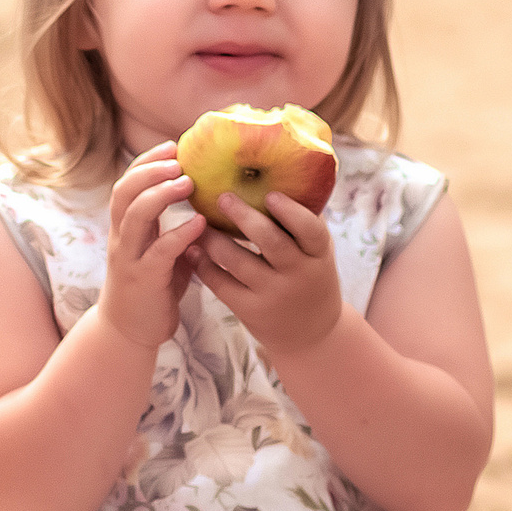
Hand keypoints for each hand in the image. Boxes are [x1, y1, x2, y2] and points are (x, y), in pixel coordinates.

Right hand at [95, 143, 206, 351]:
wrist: (129, 332)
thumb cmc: (151, 291)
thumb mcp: (162, 256)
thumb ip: (176, 234)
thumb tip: (208, 212)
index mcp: (126, 229)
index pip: (127, 184)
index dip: (146, 162)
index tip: (172, 147)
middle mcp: (122, 238)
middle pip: (124, 191)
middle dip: (149, 170)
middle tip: (177, 158)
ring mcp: (129, 258)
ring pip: (135, 215)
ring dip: (160, 194)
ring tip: (187, 182)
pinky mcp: (143, 279)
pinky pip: (159, 251)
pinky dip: (179, 233)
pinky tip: (199, 223)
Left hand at [191, 190, 344, 355]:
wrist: (311, 334)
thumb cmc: (310, 278)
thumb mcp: (317, 254)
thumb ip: (302, 225)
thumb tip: (276, 176)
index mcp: (318, 255)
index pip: (310, 229)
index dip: (291, 212)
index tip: (270, 194)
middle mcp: (298, 274)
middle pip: (270, 241)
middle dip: (244, 217)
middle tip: (223, 197)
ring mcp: (273, 294)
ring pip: (237, 261)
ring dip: (213, 238)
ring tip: (200, 221)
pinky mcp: (251, 310)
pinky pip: (221, 283)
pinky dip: (203, 264)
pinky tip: (193, 249)